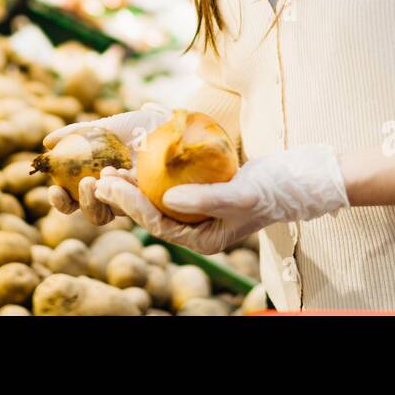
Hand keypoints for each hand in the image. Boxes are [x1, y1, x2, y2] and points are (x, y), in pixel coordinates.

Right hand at [42, 103, 170, 223]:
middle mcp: (114, 194)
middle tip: (79, 185)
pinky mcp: (153, 207)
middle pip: (88, 211)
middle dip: (74, 204)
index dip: (60, 199)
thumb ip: (78, 133)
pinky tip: (125, 175)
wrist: (175, 124)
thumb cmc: (142, 125)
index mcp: (97, 179)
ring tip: (102, 179)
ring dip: (98, 202)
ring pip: (107, 215)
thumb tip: (46, 142)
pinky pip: (133, 209)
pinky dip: (124, 194)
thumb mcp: (108, 126)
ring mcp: (133, 201)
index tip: (54, 189)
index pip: (72, 198)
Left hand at [93, 145, 349, 254]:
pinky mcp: (200, 191)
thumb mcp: (240, 195)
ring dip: (133, 184)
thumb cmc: (271, 189)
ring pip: (156, 199)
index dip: (131, 204)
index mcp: (202, 239)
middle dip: (123, 197)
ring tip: (110, 168)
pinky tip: (137, 155)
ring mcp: (197, 210)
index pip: (158, 223)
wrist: (295, 178)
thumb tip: (165, 199)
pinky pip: (169, 183)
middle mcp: (196, 228)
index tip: (111, 184)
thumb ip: (205, 198)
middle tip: (99, 178)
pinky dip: (153, 172)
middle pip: (151, 214)